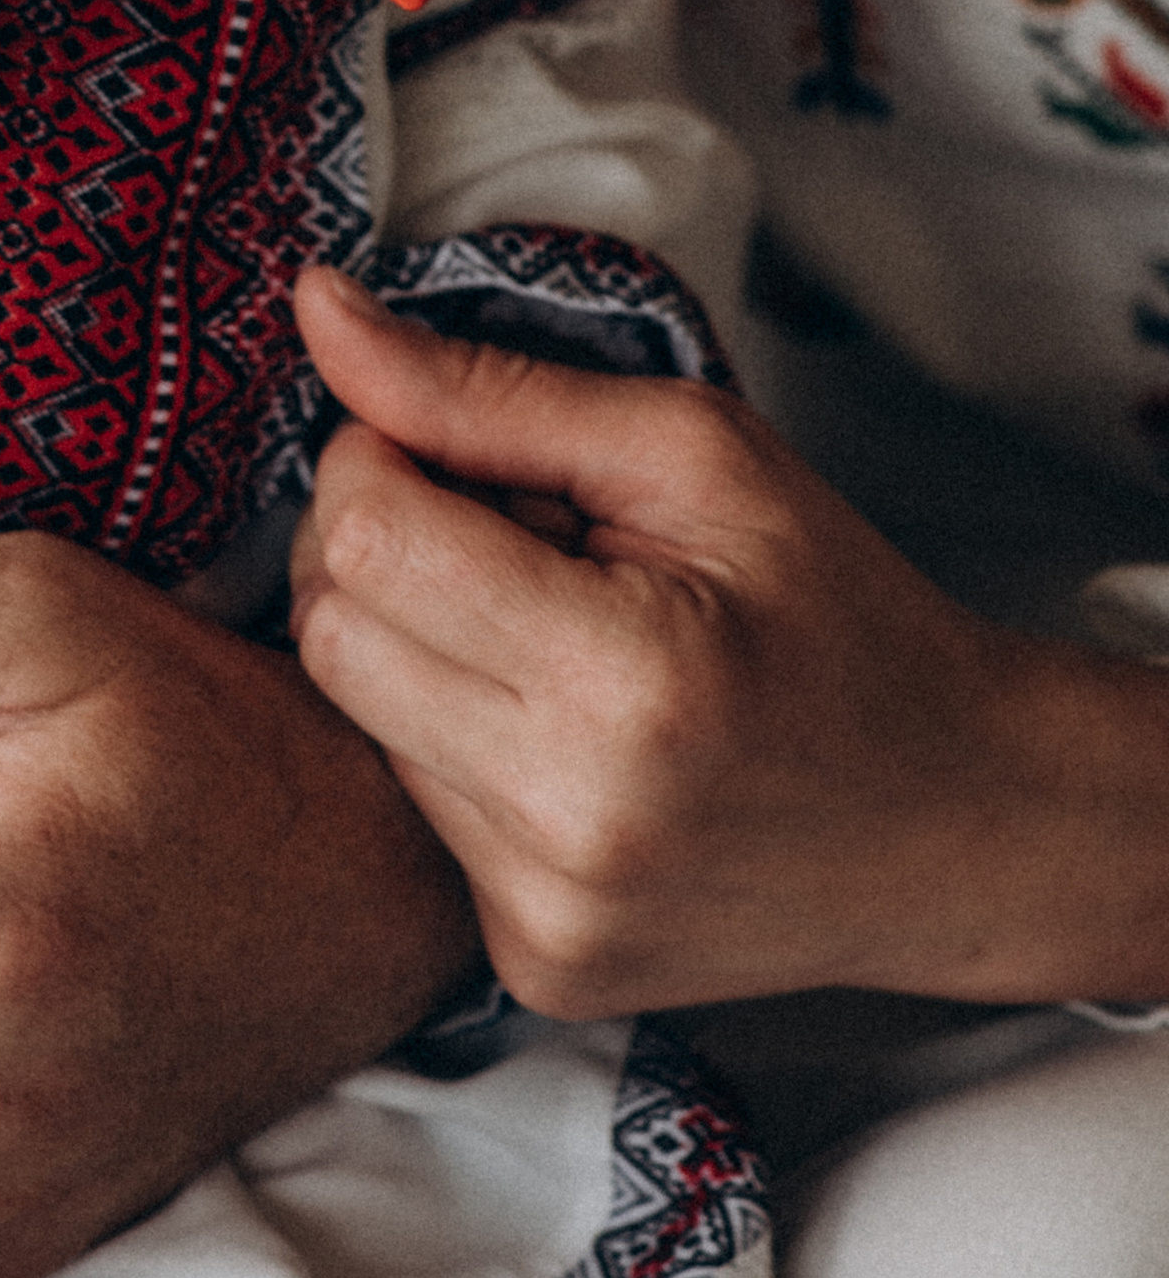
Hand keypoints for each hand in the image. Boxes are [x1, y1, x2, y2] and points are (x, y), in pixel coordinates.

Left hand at [291, 267, 1168, 1012]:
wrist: (960, 821)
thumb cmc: (839, 615)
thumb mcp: (693, 456)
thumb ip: (487, 390)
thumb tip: (317, 308)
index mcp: (623, 682)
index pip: (367, 538)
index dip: (379, 462)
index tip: (455, 455)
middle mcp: (571, 823)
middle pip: (330, 634)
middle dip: (379, 552)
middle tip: (501, 536)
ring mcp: (548, 916)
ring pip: (359, 724)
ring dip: (421, 654)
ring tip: (555, 640)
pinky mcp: (535, 969)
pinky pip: (417, 814)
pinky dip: (458, 750)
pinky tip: (564, 735)